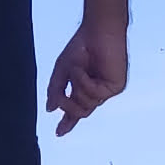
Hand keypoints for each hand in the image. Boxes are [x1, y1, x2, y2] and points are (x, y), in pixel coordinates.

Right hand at [47, 14, 128, 134]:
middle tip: (62, 96)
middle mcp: (97, 91)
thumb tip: (50, 109)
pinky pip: (94, 95)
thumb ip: (56, 90)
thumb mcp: (62, 70)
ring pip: (86, 106)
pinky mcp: (115, 87)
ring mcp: (107, 89)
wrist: (97, 31)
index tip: (58, 133)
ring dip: (77, 86)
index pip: (76, 109)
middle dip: (68, 104)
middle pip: (80, 111)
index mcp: (85, 87)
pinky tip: (87, 69)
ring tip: (79, 68)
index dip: (67, 121)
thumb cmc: (82, 46)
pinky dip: (85, 82)